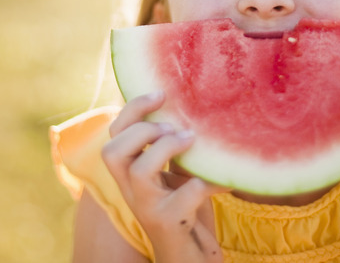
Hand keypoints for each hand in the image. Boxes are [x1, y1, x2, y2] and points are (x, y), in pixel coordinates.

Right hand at [101, 91, 225, 262]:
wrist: (188, 258)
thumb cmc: (185, 211)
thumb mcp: (175, 174)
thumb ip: (173, 148)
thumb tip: (191, 108)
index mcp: (130, 174)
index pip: (114, 134)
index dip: (133, 109)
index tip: (161, 93)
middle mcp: (131, 191)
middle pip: (112, 151)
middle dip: (142, 130)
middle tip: (174, 128)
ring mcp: (148, 208)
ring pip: (139, 171)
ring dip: (166, 148)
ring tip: (191, 141)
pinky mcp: (170, 223)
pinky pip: (186, 195)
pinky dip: (210, 181)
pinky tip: (226, 180)